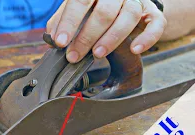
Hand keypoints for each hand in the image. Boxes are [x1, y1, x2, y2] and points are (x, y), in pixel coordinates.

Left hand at [47, 0, 166, 62]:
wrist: (122, 0)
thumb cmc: (95, 5)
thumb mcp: (76, 8)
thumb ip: (62, 20)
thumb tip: (52, 37)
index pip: (80, 1)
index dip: (69, 22)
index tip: (60, 42)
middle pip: (104, 11)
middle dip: (86, 37)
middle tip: (74, 55)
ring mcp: (136, 1)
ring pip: (128, 17)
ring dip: (112, 38)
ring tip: (97, 54)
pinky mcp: (152, 12)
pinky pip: (156, 23)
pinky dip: (147, 38)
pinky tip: (135, 50)